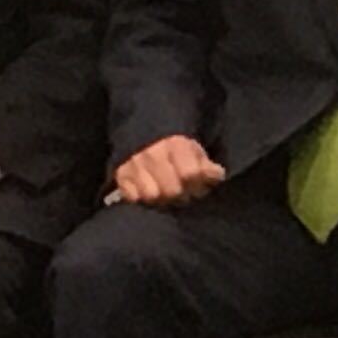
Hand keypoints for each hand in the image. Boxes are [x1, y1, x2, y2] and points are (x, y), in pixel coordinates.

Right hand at [111, 135, 225, 208]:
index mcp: (176, 145)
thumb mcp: (195, 151)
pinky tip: (150, 195)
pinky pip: (133, 198)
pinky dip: (142, 200)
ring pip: (152, 196)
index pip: (190, 174)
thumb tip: (217, 176)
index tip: (199, 188)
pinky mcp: (121, 175)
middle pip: (172, 190)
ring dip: (162, 200)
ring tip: (167, 197)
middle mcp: (153, 154)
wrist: (145, 136)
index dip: (198, 186)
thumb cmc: (176, 150)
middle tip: (184, 196)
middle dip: (181, 197)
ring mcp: (134, 165)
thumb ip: (207, 165)